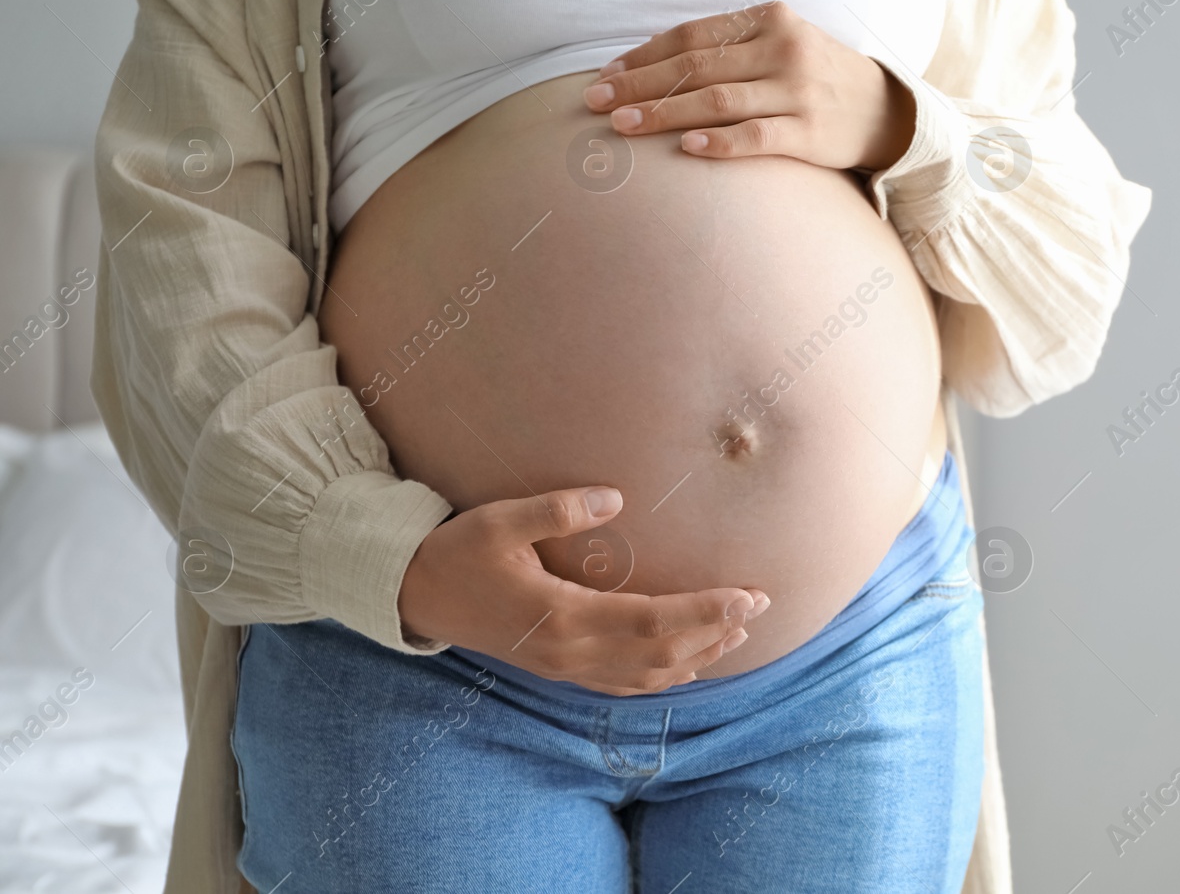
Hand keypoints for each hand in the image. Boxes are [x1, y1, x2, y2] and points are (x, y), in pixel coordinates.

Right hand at [398, 485, 768, 695]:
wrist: (416, 596)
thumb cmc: (458, 553)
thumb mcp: (500, 520)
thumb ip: (557, 508)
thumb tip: (617, 497)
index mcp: (561, 617)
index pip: (652, 621)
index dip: (704, 612)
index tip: (746, 596)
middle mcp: (570, 653)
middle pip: (661, 654)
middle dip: (716, 630)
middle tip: (760, 605)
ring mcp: (564, 669)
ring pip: (647, 675)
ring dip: (698, 656)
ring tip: (739, 632)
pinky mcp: (559, 670)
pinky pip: (623, 685)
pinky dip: (664, 676)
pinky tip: (688, 664)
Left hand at [581, 0, 916, 170]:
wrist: (886, 111)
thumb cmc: (816, 78)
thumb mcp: (780, 45)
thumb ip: (729, 49)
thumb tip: (653, 66)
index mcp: (770, 20)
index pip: (693, 36)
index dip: (644, 56)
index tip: (606, 76)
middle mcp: (783, 49)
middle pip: (696, 67)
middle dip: (640, 85)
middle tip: (594, 102)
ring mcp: (798, 91)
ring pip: (718, 100)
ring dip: (664, 113)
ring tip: (623, 126)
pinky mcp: (810, 132)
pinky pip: (757, 136)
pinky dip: (720, 142)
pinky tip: (686, 148)